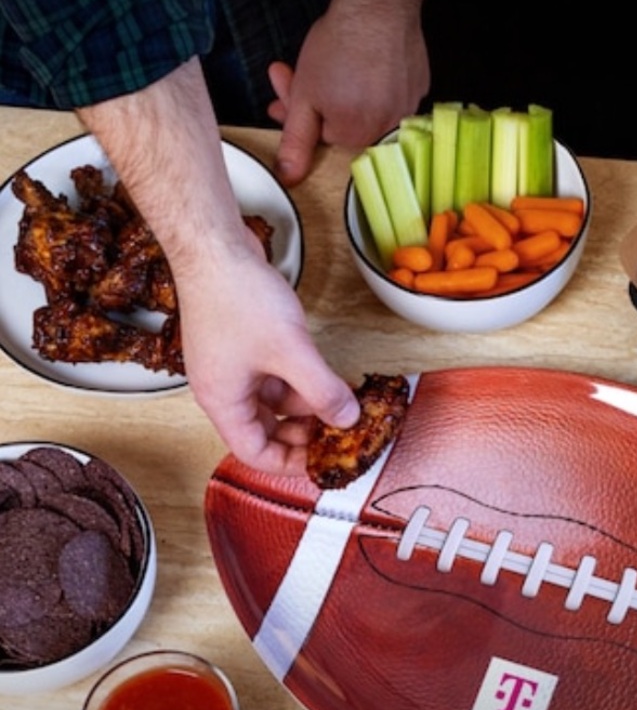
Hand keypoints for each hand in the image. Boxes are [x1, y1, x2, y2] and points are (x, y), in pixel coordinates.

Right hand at [176, 227, 359, 475]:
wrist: (214, 246)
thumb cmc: (237, 297)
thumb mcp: (290, 352)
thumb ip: (321, 390)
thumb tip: (348, 420)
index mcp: (223, 402)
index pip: (253, 454)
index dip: (288, 463)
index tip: (322, 461)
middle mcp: (225, 389)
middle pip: (265, 431)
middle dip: (303, 434)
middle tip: (340, 434)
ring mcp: (234, 366)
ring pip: (274, 403)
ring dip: (306, 406)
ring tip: (342, 403)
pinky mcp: (246, 346)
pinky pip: (275, 377)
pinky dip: (301, 382)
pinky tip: (327, 377)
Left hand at [267, 0, 438, 184]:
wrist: (378, 5)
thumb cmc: (339, 47)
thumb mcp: (305, 97)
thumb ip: (295, 141)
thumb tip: (288, 178)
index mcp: (357, 139)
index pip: (323, 135)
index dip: (302, 110)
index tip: (288, 86)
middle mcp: (388, 131)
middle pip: (346, 123)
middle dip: (318, 99)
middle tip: (300, 70)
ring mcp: (408, 109)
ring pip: (368, 107)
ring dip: (348, 88)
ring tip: (338, 60)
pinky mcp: (419, 87)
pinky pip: (391, 93)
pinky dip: (376, 79)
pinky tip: (365, 58)